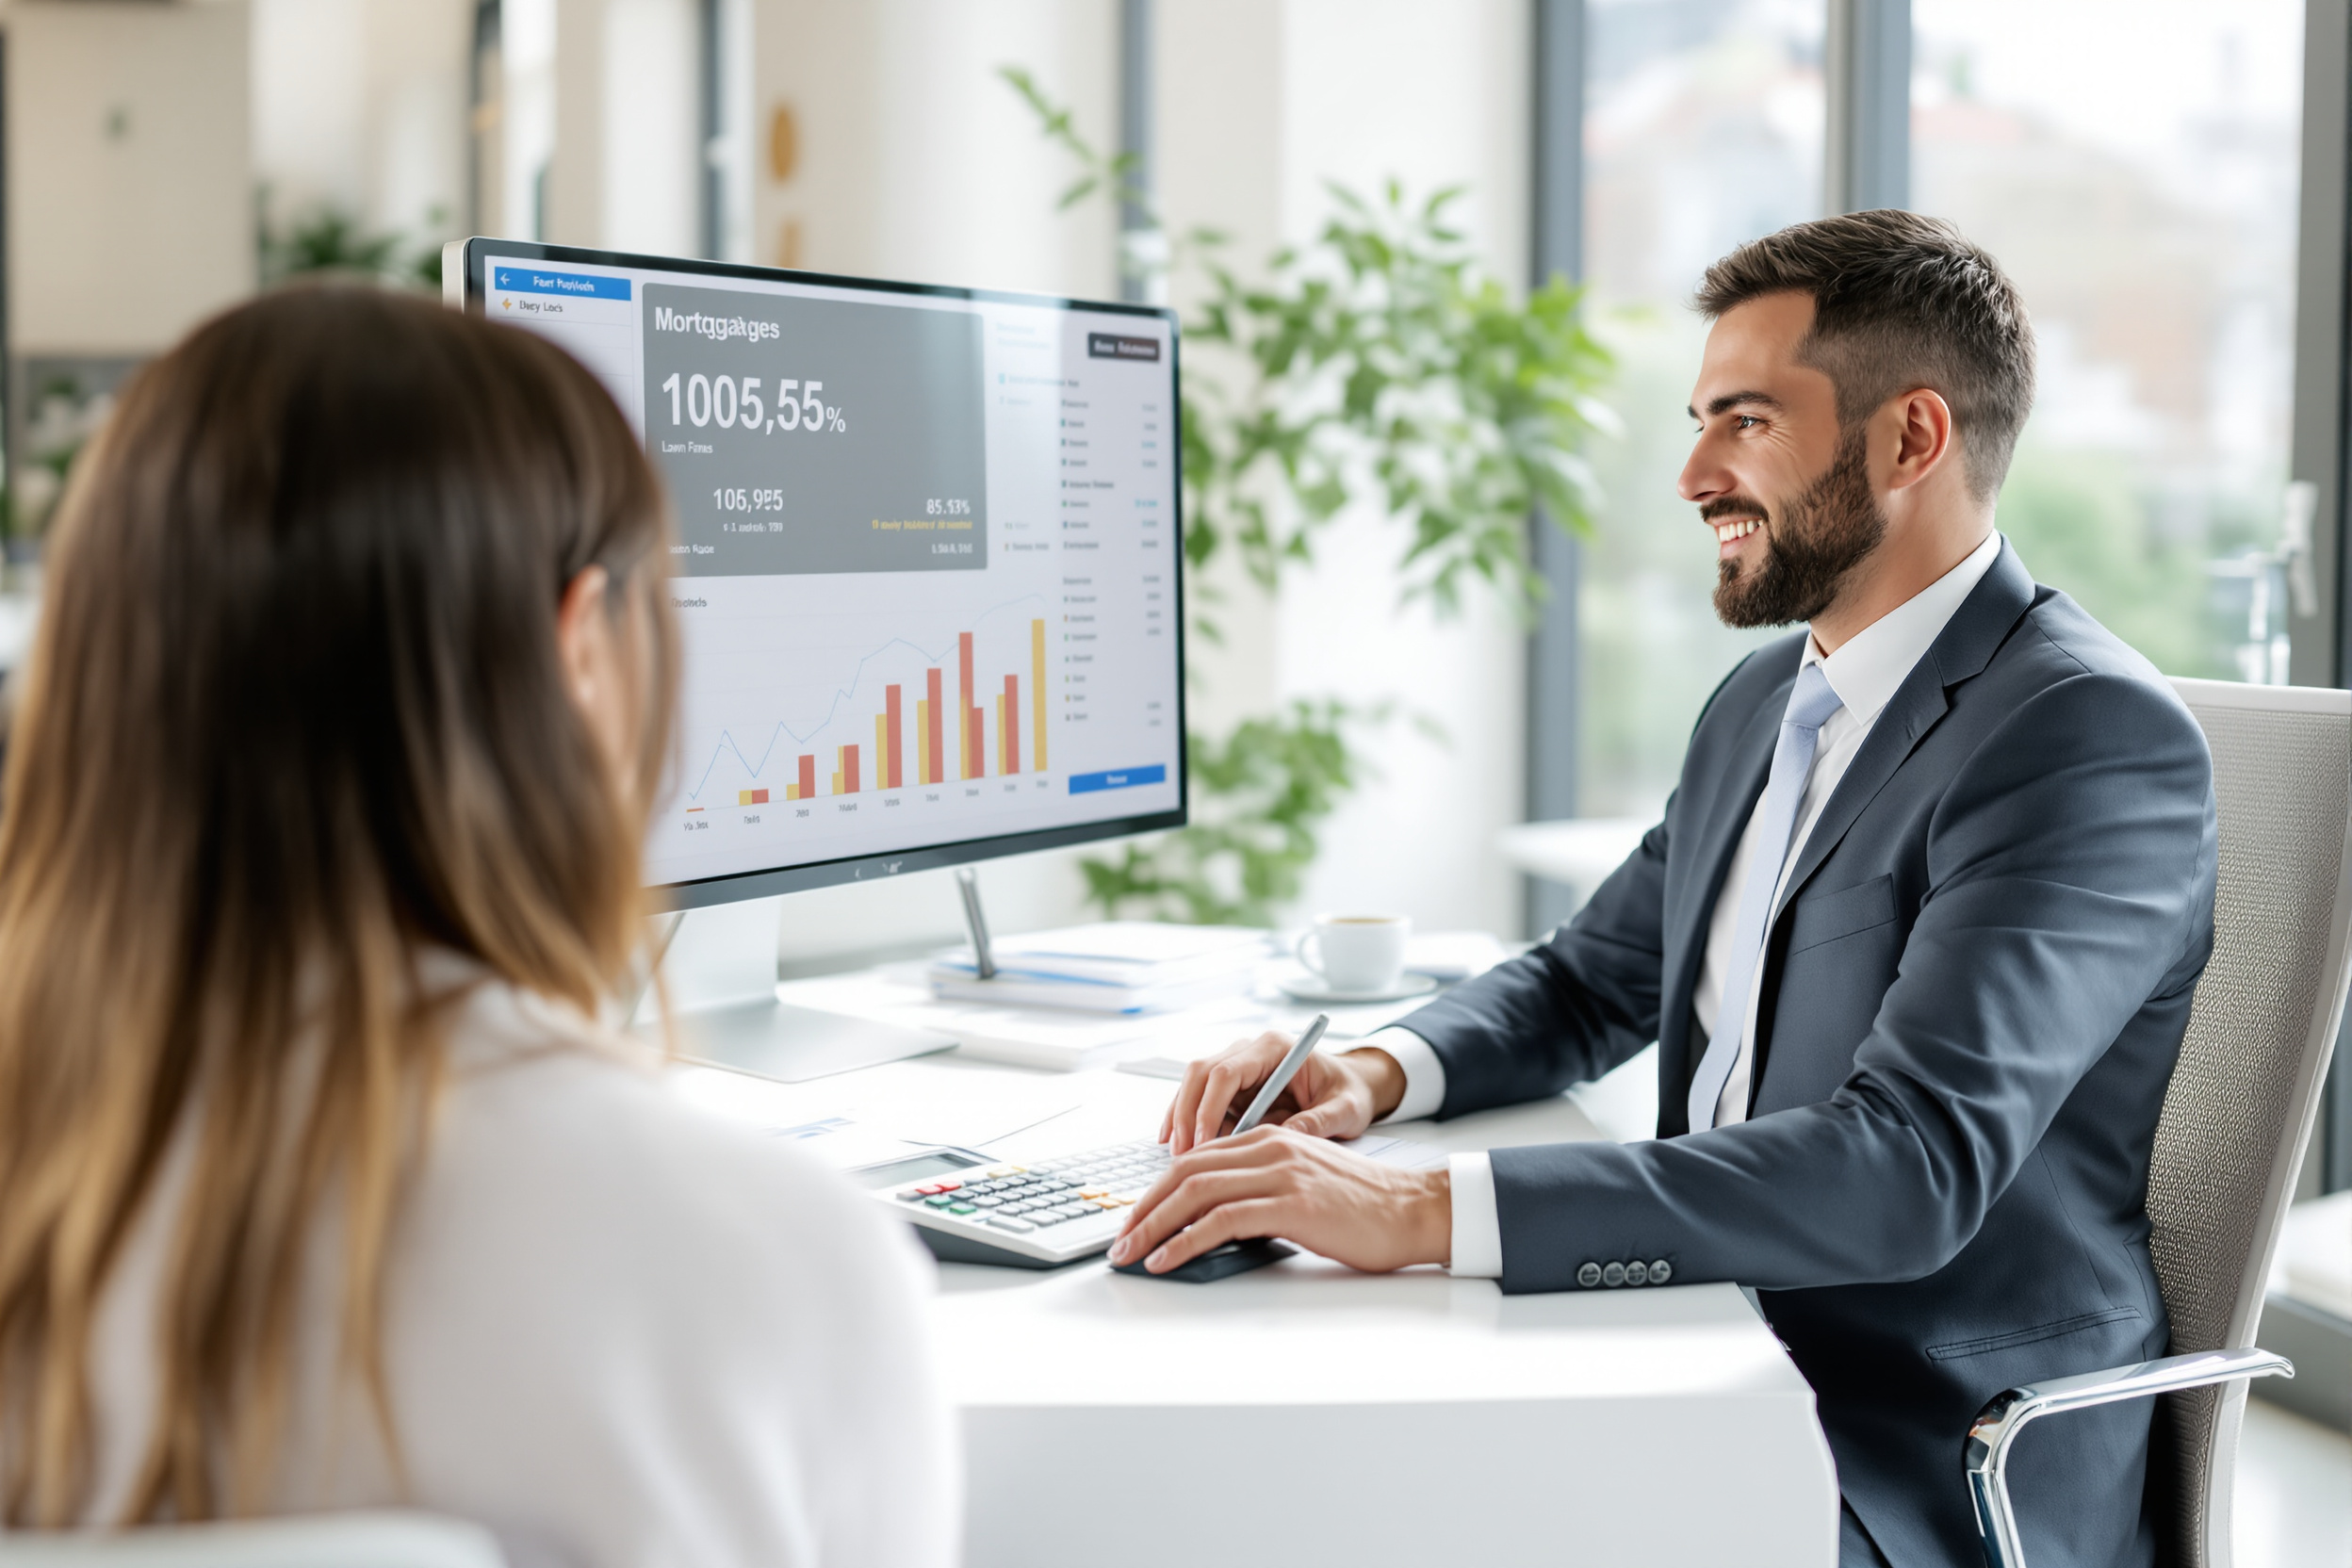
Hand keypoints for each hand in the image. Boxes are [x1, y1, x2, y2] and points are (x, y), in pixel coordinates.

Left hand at [1107, 1125, 1450, 1273]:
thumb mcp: (1303, 1183)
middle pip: (1185, 1172)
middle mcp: (1269, 1147)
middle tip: (1120, 1241)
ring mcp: (1280, 1173)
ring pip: (1195, 1192)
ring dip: (1153, 1226)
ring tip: (1131, 1254)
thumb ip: (1259, 1189)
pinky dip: (1185, 1240)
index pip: (1194, 1160)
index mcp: (1269, 1137)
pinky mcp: (1292, 1204)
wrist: (1414, 1210)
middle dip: (1143, 1209)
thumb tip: (1212, 1222)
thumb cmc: (1364, 1206)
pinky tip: (1167, 1259)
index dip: (1156, 1191)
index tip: (1135, 1220)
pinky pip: (1221, 1220)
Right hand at [1158, 1033, 1406, 1154]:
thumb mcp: (1345, 1109)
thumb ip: (1319, 1122)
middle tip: (1182, 1154)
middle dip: (1187, 1114)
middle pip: (1200, 1073)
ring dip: (1181, 1119)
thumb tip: (1283, 1140)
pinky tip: (1178, 1147)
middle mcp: (1250, 1051)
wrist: (1350, 1087)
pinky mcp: (1231, 1087)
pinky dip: (1186, 1122)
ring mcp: (1237, 1066)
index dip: (1209, 1107)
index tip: (1205, 1142)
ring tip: (1177, 1157)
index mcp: (1276, 1048)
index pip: (1227, 1071)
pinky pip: (1198, 1100)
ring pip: (1192, 1086)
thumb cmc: (1349, 1093)